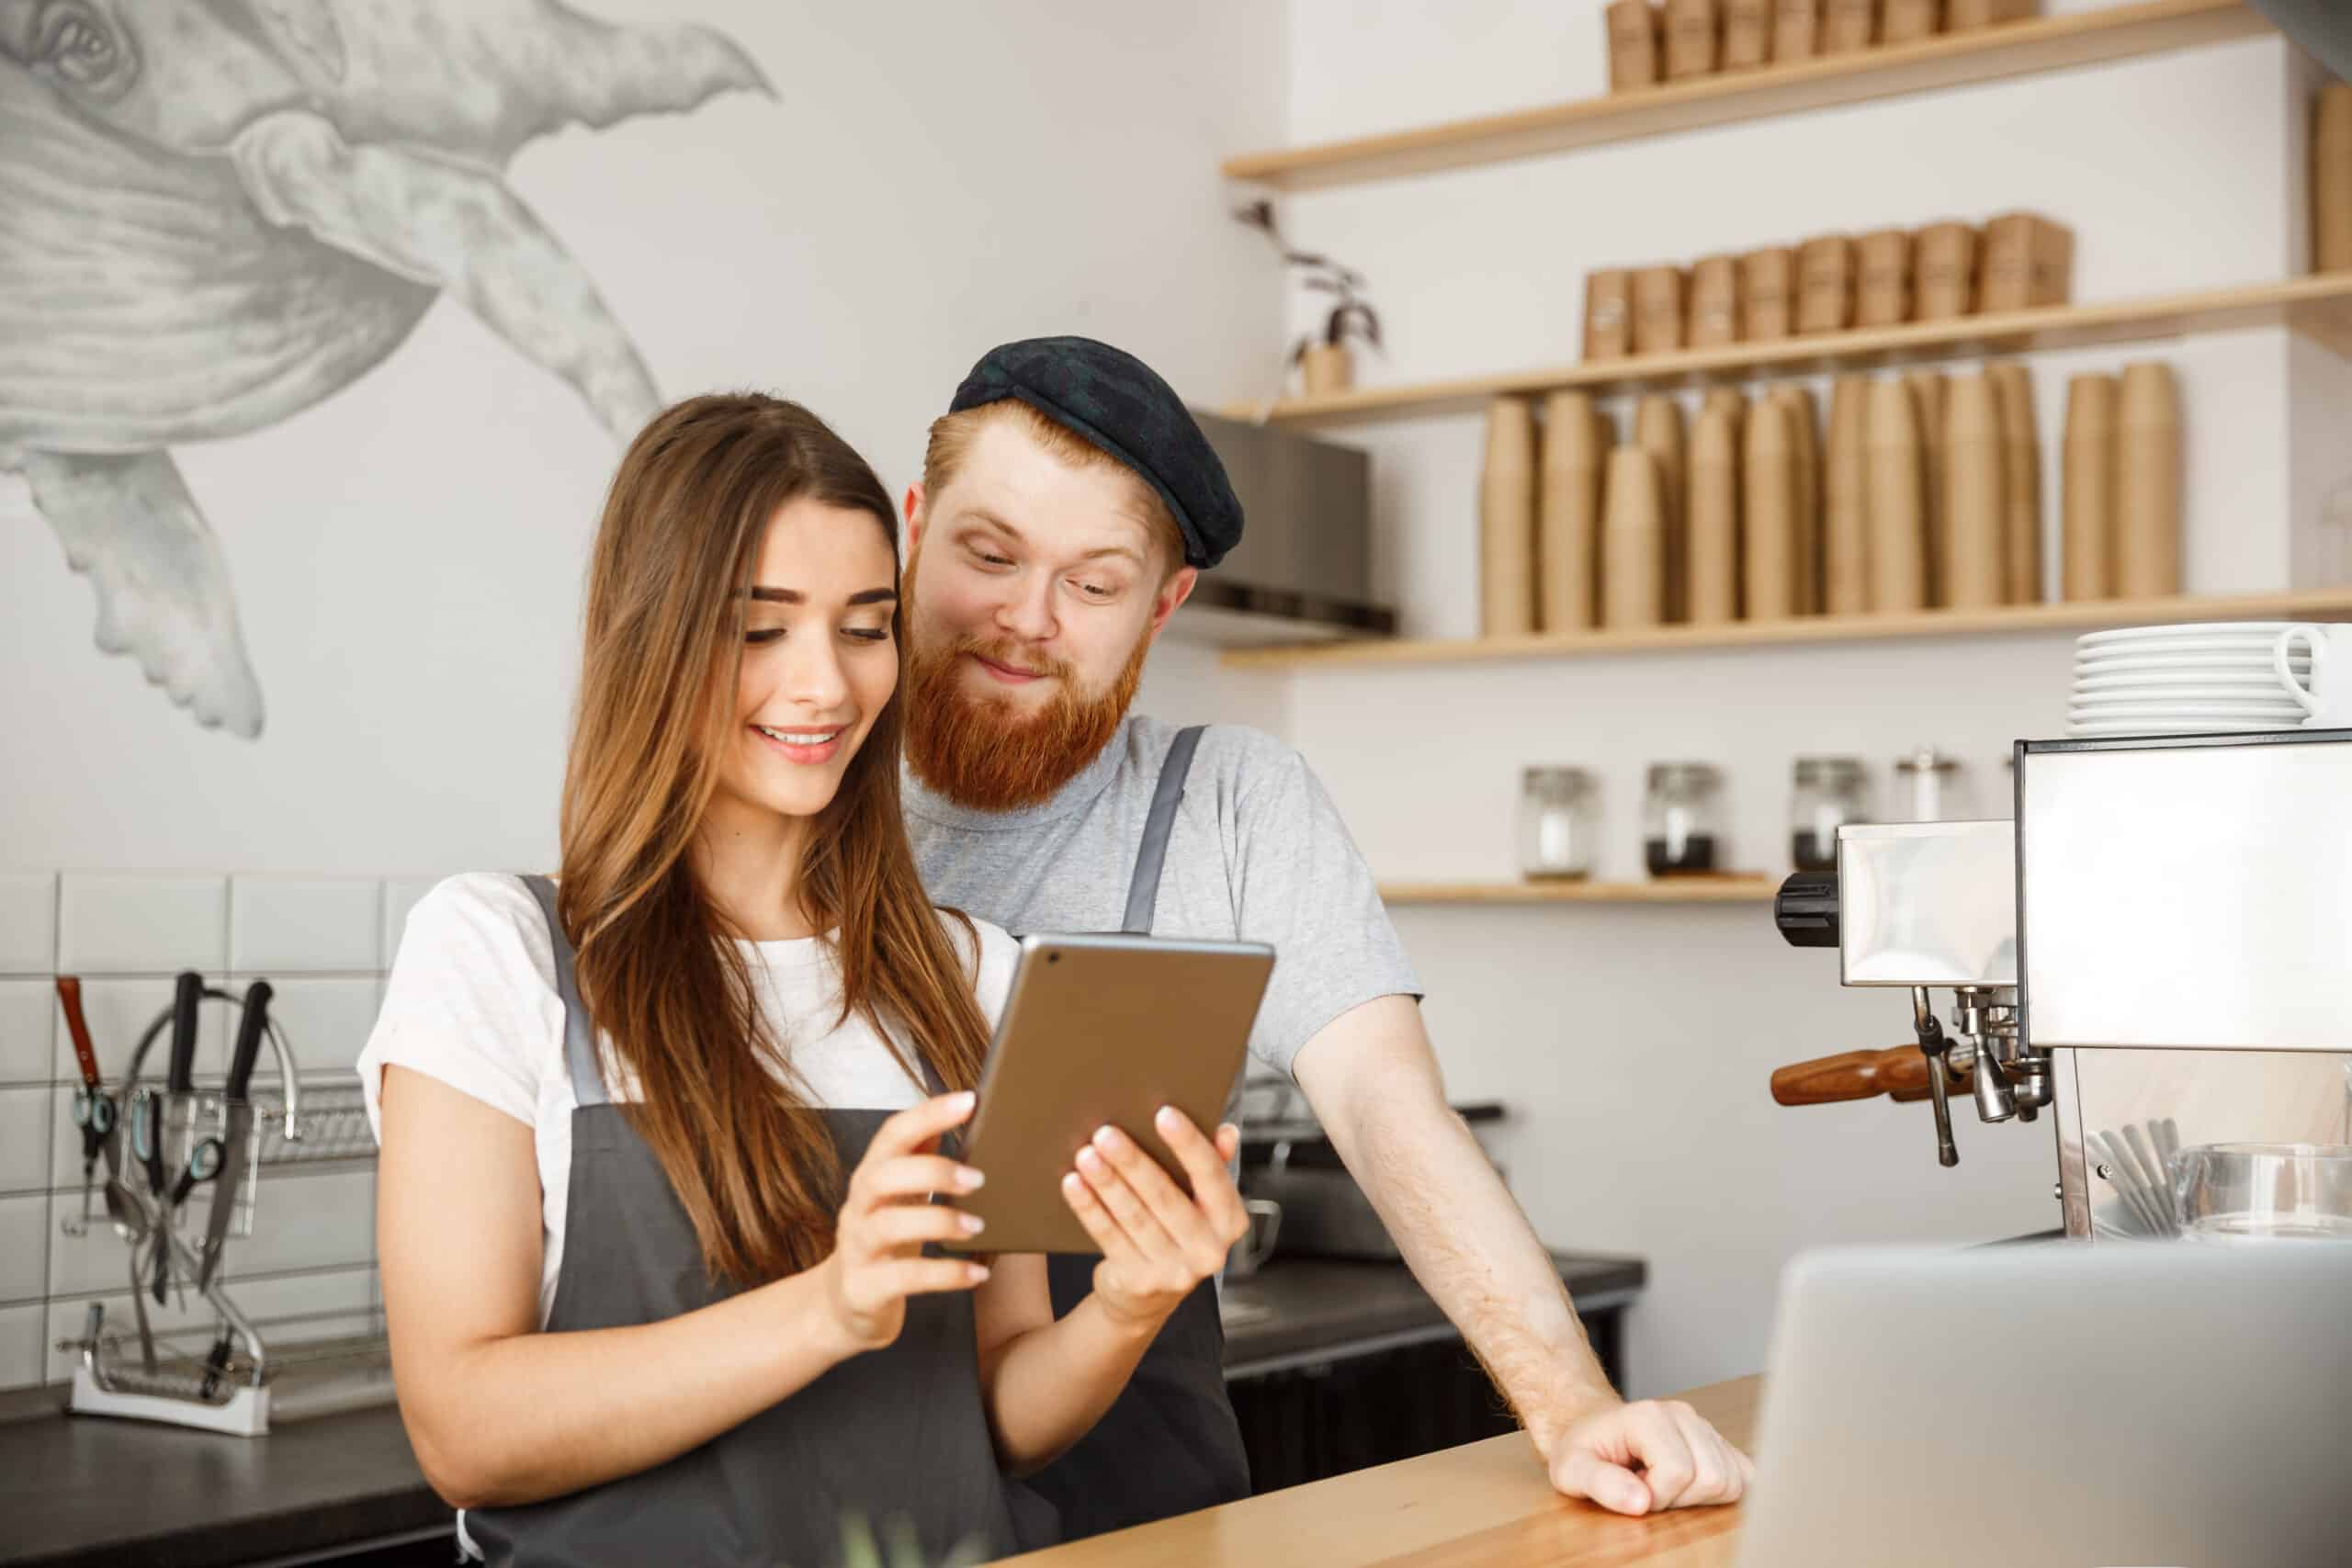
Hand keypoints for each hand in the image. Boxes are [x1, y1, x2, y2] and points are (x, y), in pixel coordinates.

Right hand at [819, 1091, 991, 1352]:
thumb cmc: (885, 1240)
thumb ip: (922, 1156)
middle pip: (881, 1175)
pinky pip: (903, 1279)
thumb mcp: (900, 1195)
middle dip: (931, 1171)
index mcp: (871, 1177)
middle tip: (978, 1178)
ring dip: (939, 1221)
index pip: (892, 1135)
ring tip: (978, 1226)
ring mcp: (856, 1250)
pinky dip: (945, 1275)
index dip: (928, 1114)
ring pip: (888, 1225)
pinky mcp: (863, 1289)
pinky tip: (976, 1273)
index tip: (969, 1101)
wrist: (844, 1305)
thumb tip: (961, 1108)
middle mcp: (858, 1208)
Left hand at [1061, 1107, 1245, 1332]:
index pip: (1212, 1175)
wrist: (1150, 1294)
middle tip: (1106, 1133)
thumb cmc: (1176, 1229)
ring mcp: (1175, 1272)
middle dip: (1133, 1162)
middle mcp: (1209, 1251)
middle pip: (1166, 1197)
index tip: (1163, 1113)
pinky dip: (1089, 1208)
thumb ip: (1212, 1165)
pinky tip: (1073, 1184)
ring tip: (1086, 1155)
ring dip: (1107, 1183)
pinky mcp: (1140, 1282)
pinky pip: (1110, 1237)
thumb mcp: (1201, 1202)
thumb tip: (1225, 1132)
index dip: (1188, 1143)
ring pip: (1134, 1217)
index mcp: (1230, 1220)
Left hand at [1541, 1398, 1754, 1514]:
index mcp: (1649, 1416)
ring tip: (1665, 1486)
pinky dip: (1722, 1493)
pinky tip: (1689, 1489)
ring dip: (1699, 1497)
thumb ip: (1601, 1483)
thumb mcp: (1572, 1469)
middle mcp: (1683, 1415)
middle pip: (1712, 1477)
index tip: (1631, 1491)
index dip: (1657, 1496)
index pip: (1679, 1471)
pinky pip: (1745, 1476)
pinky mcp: (1718, 1441)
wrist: (1593, 1430)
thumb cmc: (1584, 1451)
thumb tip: (1641, 1501)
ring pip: (1732, 1480)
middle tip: (1648, 1489)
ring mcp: (1704, 1426)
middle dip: (1680, 1499)